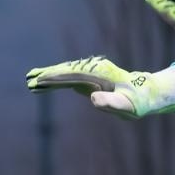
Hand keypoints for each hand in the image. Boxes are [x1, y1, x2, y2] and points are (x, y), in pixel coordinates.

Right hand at [24, 57, 174, 118]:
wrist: (145, 93)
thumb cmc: (137, 102)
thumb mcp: (128, 106)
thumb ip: (112, 102)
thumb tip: (92, 98)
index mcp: (101, 73)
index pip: (74, 74)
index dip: (56, 78)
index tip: (41, 81)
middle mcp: (94, 68)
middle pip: (66, 70)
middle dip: (48, 75)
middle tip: (29, 80)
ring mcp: (90, 71)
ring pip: (65, 72)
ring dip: (48, 77)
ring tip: (30, 82)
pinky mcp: (88, 77)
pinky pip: (68, 77)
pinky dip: (55, 81)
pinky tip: (43, 85)